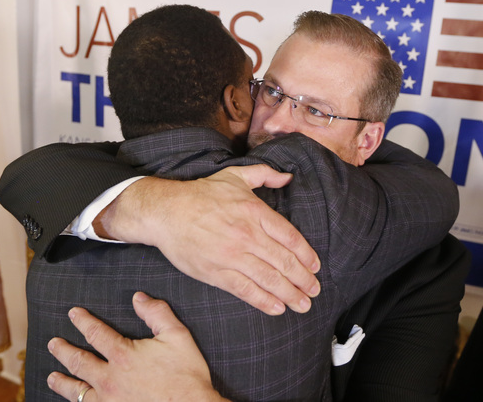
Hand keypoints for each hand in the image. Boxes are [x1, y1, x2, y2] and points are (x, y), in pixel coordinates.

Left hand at [47, 292, 228, 401]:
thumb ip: (157, 313)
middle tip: (54, 344)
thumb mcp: (177, 336)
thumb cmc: (186, 375)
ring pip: (78, 391)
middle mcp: (110, 379)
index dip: (83, 321)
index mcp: (123, 355)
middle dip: (64, 351)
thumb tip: (139, 297)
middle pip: (79, 362)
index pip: (96, 333)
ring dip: (63, 382)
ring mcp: (109, 401)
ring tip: (52, 376)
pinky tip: (76, 401)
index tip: (73, 314)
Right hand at [96, 164, 320, 314]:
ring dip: (290, 294)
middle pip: (284, 262)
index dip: (307, 255)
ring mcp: (232, 256)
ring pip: (269, 279)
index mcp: (255, 212)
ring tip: (303, 304)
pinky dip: (264, 301)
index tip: (316, 266)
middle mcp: (247, 235)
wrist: (167, 211)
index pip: (290, 237)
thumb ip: (265, 174)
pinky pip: (246, 290)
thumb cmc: (202, 193)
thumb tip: (288, 177)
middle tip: (314, 290)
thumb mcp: (235, 176)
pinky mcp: (216, 272)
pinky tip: (278, 308)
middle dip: (303, 279)